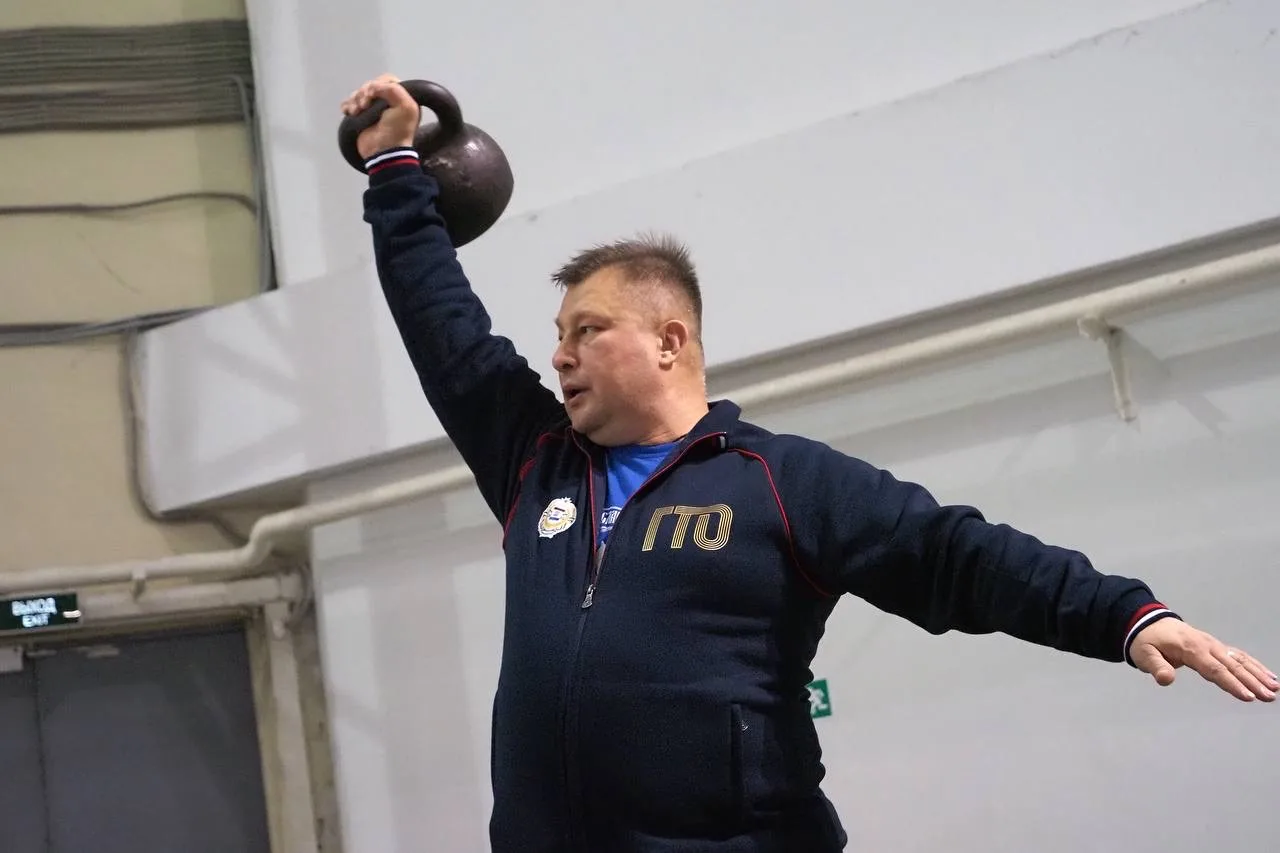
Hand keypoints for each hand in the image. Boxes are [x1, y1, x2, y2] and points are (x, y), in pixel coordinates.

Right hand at [340, 73, 419, 159]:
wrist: (383, 152)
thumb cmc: (397, 131)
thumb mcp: (405, 107)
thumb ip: (393, 90)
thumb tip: (372, 88)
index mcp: (401, 98)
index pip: (387, 80)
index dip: (377, 84)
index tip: (372, 95)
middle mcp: (387, 101)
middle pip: (370, 85)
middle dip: (363, 93)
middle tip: (364, 106)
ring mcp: (373, 109)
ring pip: (359, 93)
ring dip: (354, 100)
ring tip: (355, 112)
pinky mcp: (360, 117)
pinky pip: (350, 104)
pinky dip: (347, 106)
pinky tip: (348, 112)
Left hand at [1130, 618, 1277, 701]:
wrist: (1147, 622)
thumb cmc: (1146, 641)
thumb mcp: (1144, 655)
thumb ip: (1156, 667)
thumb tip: (1166, 679)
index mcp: (1190, 648)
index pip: (1213, 669)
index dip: (1231, 683)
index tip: (1248, 696)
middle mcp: (1206, 645)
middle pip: (1232, 665)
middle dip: (1251, 682)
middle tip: (1268, 696)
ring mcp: (1213, 645)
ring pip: (1239, 659)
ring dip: (1257, 673)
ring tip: (1275, 688)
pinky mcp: (1216, 647)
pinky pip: (1238, 655)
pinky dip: (1254, 665)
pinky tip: (1268, 676)